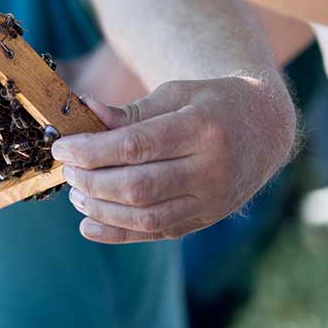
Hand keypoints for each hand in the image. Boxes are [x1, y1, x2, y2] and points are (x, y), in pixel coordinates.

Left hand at [51, 77, 296, 242]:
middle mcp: (212, 169)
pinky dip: (119, 234)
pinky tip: (89, 225)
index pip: (137, 146)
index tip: (62, 148)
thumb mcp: (176, 94)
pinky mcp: (206, 219)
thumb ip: (130, 110)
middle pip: (139, 185)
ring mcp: (212, 200)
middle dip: (93, 180)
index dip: (92, 150)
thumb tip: (85, 110)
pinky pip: (157, 233)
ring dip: (102, 209)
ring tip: (76, 193)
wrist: (265, 129)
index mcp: (203, 128)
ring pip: (147, 216)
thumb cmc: (211, 104)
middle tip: (67, 171)